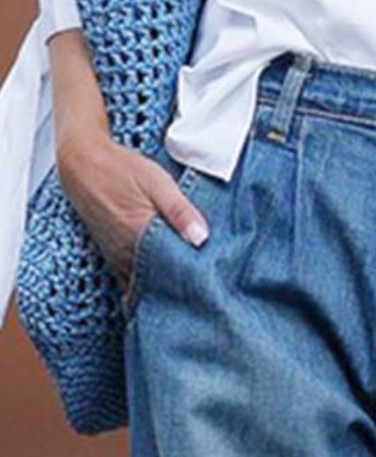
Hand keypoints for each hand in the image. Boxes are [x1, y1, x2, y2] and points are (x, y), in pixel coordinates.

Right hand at [56, 132, 209, 300]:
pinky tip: (169, 283)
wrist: (81, 165)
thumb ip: (179, 210)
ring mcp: (119, 261)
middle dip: (184, 290)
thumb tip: (202, 238)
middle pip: (163, 285)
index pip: (174, 273)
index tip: (212, 284)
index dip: (194, 282)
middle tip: (208, 291)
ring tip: (192, 288)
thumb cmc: (120, 170)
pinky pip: (135, 284)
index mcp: (139, 237)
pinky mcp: (116, 261)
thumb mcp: (156, 182)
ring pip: (149, 287)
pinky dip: (152, 286)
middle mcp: (126, 256)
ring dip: (168, 289)